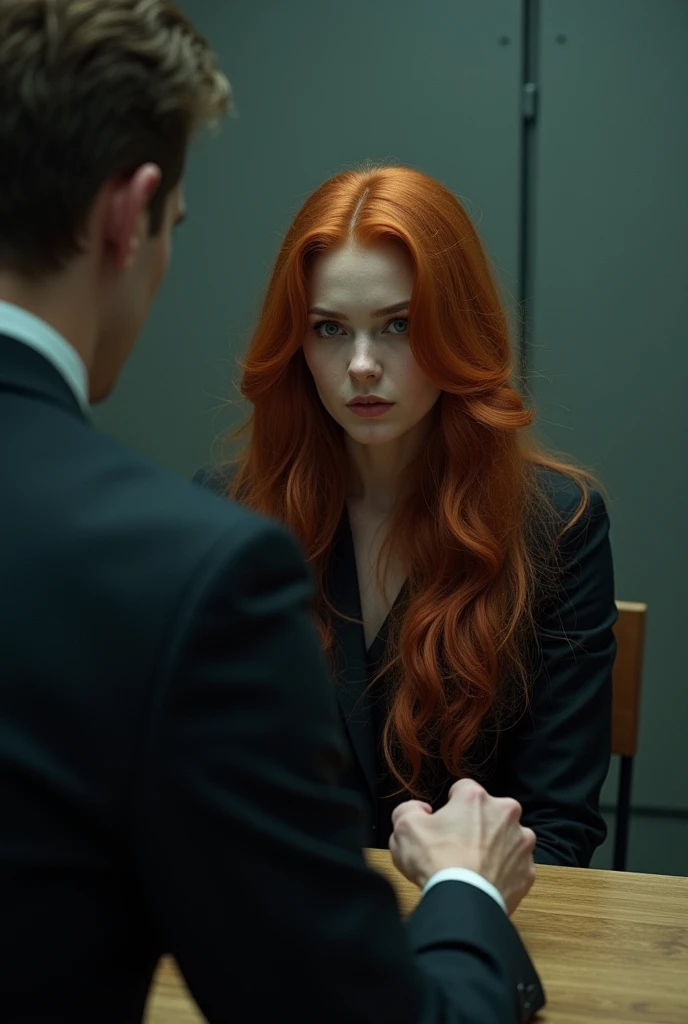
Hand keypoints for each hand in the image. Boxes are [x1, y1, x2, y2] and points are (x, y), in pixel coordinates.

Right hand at [389, 778, 536, 914]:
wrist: (463, 902)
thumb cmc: (436, 862)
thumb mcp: (405, 827)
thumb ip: (408, 809)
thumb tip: (420, 810)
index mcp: (476, 798)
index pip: (462, 789)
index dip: (450, 805)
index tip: (444, 821)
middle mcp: (505, 814)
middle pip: (489, 811)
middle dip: (476, 824)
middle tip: (458, 845)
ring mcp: (521, 843)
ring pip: (507, 838)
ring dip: (494, 846)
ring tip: (474, 866)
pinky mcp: (528, 871)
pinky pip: (515, 866)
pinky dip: (503, 871)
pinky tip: (485, 881)